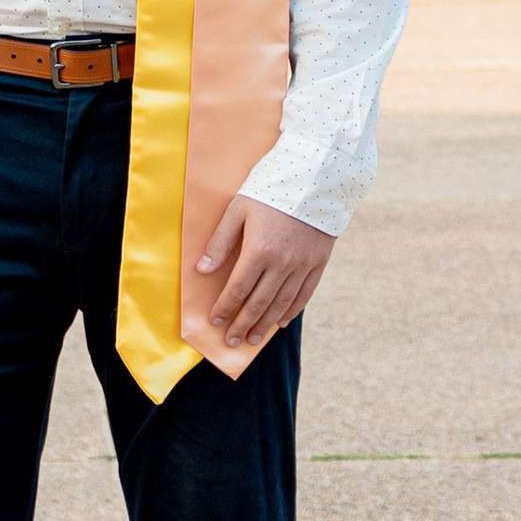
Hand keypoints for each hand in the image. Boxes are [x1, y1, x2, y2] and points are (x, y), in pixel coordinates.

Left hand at [193, 197, 333, 356]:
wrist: (315, 178)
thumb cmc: (270, 190)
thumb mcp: (238, 209)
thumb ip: (220, 242)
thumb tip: (202, 270)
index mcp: (258, 250)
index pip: (237, 289)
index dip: (225, 308)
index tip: (215, 321)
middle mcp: (281, 263)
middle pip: (258, 302)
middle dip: (242, 324)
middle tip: (231, 341)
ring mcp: (302, 265)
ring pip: (281, 304)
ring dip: (265, 324)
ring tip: (252, 338)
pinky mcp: (318, 263)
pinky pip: (304, 294)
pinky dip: (291, 311)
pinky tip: (280, 322)